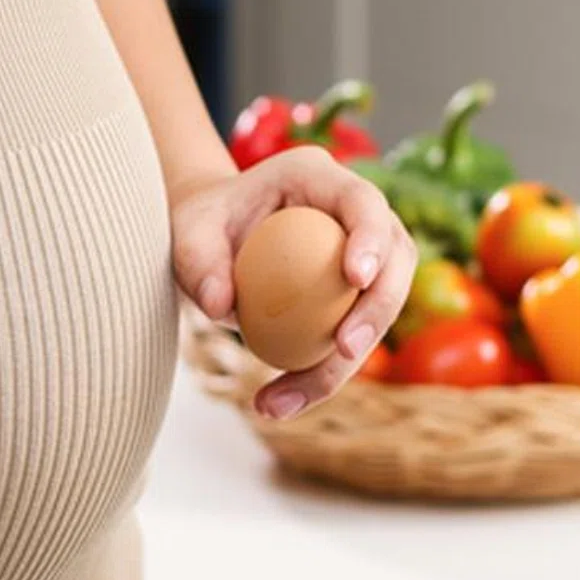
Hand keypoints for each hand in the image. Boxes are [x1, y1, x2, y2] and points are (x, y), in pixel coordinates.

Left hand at [172, 148, 415, 420]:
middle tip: (345, 349)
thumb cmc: (201, 223)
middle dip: (377, 308)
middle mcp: (348, 212)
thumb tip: (223, 306)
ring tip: (287, 399)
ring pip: (380, 306)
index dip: (370, 237)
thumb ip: (199, 263)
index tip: (356, 278)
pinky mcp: (351, 294)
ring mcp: (359, 252)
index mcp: (315, 176)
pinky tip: (280, 403)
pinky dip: (320, 373)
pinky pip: (350, 335)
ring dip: (345, 361)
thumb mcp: (187, 234)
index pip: (361, 200)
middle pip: (392, 257)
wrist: (209, 236)